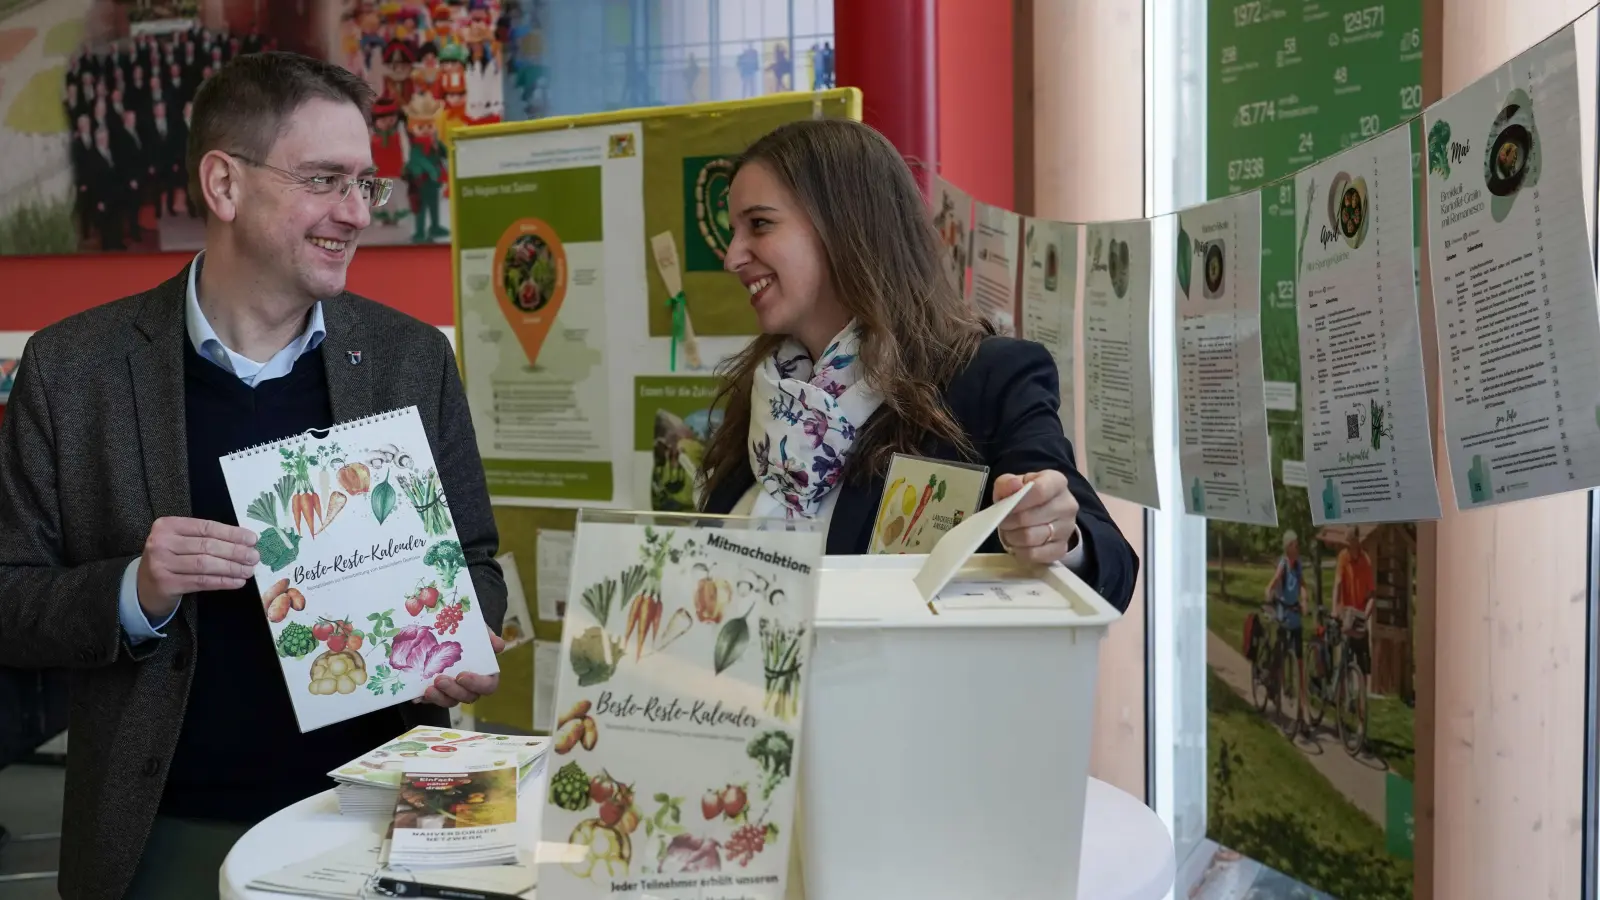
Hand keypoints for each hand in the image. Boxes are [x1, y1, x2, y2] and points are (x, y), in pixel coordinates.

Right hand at [136, 517, 258, 619]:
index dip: (232, 533)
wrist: (144, 587)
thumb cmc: (170, 560)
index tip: (253, 539)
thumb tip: (245, 541)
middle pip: (207, 546)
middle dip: (235, 551)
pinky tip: (237, 582)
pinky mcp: (166, 584)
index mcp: (167, 525)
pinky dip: (222, 581)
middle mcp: (161, 542)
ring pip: (205, 564)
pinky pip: (201, 581)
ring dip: (231, 568)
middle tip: (254, 557)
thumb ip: (205, 538)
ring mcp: (161, 563)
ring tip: (249, 570)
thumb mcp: (181, 542)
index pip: (206, 527)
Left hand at [420, 629, 504, 707]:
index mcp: (486, 674)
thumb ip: (488, 637)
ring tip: (428, 689)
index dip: (477, 684)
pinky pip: (432, 700)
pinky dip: (424, 699)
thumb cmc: (469, 634)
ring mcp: (454, 691)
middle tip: (440, 679)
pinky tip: (416, 696)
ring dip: (439, 697)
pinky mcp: (437, 692)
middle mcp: (471, 687)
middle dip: (453, 691)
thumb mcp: (479, 631)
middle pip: (468, 697)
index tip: (462, 676)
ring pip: (450, 702)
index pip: (488, 686)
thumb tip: (499, 645)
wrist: (448, 629)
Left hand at [993, 471, 1079, 564]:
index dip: (1017, 501)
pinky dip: (1019, 551)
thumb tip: (1013, 485)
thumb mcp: (1012, 484)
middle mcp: (1067, 505)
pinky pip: (1034, 554)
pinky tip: (1017, 544)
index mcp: (1057, 482)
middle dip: (1009, 521)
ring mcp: (1067, 529)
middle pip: (1030, 517)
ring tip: (1009, 531)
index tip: (1005, 506)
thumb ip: (1007, 483)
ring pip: (1030, 537)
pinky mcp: (1061, 549)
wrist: (1042, 514)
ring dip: (1012, 536)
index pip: (1039, 491)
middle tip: (1003, 521)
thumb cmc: (1025, 497)